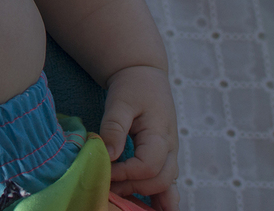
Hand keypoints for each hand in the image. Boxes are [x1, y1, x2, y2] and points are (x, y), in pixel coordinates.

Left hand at [99, 65, 178, 210]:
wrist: (144, 76)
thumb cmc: (132, 86)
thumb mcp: (119, 101)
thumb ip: (114, 127)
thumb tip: (108, 155)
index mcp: (160, 134)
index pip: (147, 166)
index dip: (125, 173)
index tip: (103, 169)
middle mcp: (170, 148)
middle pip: (158, 181)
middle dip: (132, 187)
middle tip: (106, 184)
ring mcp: (169, 154)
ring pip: (165, 185)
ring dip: (145, 195)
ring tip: (124, 203)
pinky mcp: (164, 156)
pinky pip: (166, 182)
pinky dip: (160, 198)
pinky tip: (149, 209)